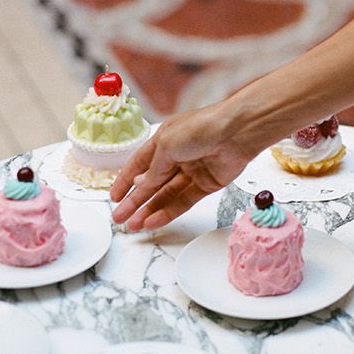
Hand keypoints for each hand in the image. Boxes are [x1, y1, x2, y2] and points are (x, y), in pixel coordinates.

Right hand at [109, 101, 263, 231]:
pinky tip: (154, 221)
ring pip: (166, 196)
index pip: (139, 164)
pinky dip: (168, 212)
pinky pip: (184, 201)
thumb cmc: (201, 128)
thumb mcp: (166, 145)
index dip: (125, 181)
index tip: (115, 197)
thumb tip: (140, 185)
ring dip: (149, 210)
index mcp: (164, 140)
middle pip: (152, 184)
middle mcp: (177, 156)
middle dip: (135, 202)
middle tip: (120, 218)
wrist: (238, 132)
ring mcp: (192, 171)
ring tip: (135, 225)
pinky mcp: (207, 184)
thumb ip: (153, 170)